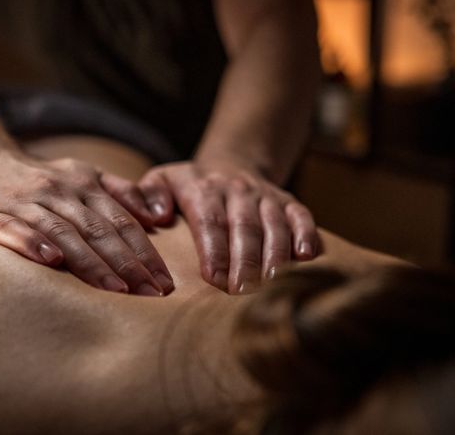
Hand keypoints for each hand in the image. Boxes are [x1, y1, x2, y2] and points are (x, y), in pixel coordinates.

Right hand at [0, 151, 172, 295]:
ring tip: (115, 289)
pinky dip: (32, 243)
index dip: (145, 251)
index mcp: (84, 186)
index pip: (121, 221)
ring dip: (90, 261)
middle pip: (98, 230)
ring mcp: (21, 202)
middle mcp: (56, 192)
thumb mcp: (84, 175)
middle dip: (128, 263)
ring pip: (62, 232)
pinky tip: (51, 261)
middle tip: (152, 294)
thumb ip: (121, 192)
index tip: (165, 282)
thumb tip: (159, 217)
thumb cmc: (40, 180)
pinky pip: (11, 229)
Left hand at [110, 160, 318, 293]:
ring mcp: (266, 196)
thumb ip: (147, 194)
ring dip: (276, 254)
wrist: (231, 162)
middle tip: (243, 291)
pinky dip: (307, 234)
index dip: (214, 250)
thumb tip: (155, 217)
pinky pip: (302, 216)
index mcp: (203, 188)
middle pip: (244, 226)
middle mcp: (237, 190)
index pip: (209, 220)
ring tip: (274, 283)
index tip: (214, 279)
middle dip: (245, 259)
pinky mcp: (289, 202)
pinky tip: (308, 257)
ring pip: (274, 224)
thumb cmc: (189, 186)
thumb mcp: (162, 180)